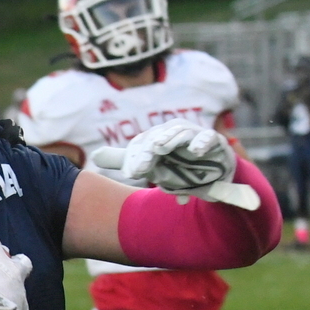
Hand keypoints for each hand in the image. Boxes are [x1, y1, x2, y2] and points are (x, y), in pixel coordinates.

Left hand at [91, 119, 236, 200]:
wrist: (209, 176)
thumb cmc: (177, 166)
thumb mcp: (149, 165)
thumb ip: (125, 159)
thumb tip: (95, 154)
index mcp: (157, 139)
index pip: (143, 145)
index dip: (136, 158)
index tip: (131, 173)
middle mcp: (174, 134)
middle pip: (159, 138)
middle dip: (149, 151)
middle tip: (141, 166)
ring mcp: (194, 136)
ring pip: (182, 133)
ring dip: (171, 140)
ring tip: (160, 147)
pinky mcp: (214, 143)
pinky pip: (209, 138)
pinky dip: (203, 142)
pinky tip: (196, 150)